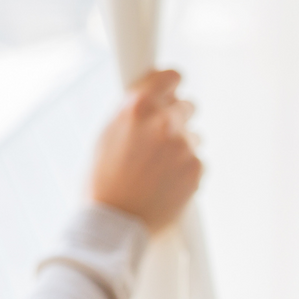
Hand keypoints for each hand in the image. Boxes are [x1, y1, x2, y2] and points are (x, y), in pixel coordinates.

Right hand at [89, 69, 203, 233]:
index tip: (170, 88)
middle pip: (186, 105)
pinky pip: (196, 160)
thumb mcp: (105, 136)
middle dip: (174, 118)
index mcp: (137, 107)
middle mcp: (163, 121)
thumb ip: (131, 113)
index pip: (169, 76)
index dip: (169, 84)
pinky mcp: (197, 168)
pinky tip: (164, 181)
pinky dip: (184, 168)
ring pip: (192, 135)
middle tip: (155, 138)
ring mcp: (183, 145)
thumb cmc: (102, 183)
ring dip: (179, 145)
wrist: (115, 223)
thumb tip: (150, 100)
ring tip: (155, 168)